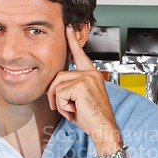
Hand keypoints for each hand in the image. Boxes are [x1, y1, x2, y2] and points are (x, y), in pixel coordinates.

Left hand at [47, 25, 121, 152]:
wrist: (104, 129)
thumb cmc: (93, 118)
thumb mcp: (80, 99)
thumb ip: (71, 88)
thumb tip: (56, 87)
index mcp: (92, 75)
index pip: (80, 55)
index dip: (73, 41)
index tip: (68, 28)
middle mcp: (91, 74)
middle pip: (59, 77)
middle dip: (54, 94)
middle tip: (64, 108)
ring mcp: (87, 78)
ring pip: (57, 87)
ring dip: (60, 103)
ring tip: (73, 111)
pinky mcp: (82, 85)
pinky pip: (59, 94)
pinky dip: (63, 107)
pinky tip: (75, 111)